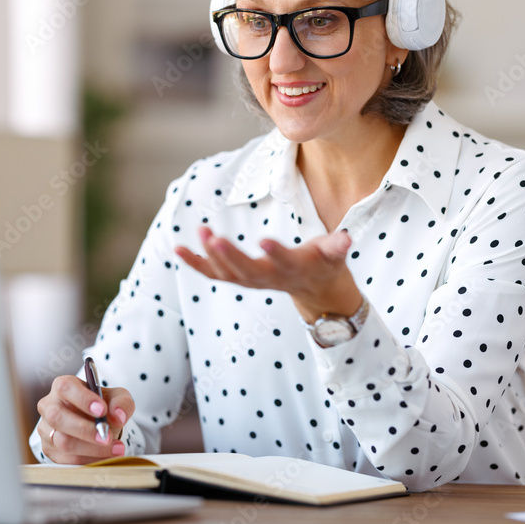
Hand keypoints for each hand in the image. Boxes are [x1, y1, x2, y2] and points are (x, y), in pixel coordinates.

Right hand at [36, 375, 134, 463]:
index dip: (83, 399)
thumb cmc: (102, 406)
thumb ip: (121, 403)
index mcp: (63, 386)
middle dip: (85, 430)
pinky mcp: (50, 450)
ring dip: (91, 448)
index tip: (102, 410)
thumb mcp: (117, 398)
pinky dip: (89, 460)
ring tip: (115, 448)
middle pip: (58, 417)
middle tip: (107, 436)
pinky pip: (66, 459)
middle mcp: (49, 406)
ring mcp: (46, 429)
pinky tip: (106, 457)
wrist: (97, 425)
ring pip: (62, 441)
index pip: (66, 387)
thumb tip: (118, 416)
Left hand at [174, 226, 361, 321]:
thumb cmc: (323, 264)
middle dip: (231, 256)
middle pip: (248, 271)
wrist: (316, 292)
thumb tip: (346, 239)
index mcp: (295, 269)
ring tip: (201, 231)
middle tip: (214, 238)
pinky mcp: (240, 279)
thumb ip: (337, 247)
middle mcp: (270, 279)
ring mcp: (253, 281)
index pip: (285, 262)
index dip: (276, 253)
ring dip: (210, 257)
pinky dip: (196, 264)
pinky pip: (214, 274)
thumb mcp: (334, 256)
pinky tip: (178, 249)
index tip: (264, 240)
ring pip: (228, 274)